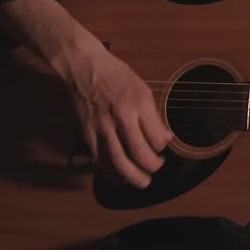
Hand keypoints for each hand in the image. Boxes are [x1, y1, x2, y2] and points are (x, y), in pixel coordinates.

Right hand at [58, 46, 174, 188]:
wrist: (83, 67)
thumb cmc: (116, 75)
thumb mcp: (142, 88)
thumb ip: (153, 115)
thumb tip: (165, 139)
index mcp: (138, 103)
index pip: (157, 138)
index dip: (162, 147)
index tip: (162, 148)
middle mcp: (121, 117)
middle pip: (139, 154)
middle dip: (152, 167)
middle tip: (156, 169)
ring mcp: (102, 127)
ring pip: (118, 162)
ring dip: (133, 177)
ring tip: (142, 182)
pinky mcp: (87, 133)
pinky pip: (100, 159)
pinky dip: (112, 172)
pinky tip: (120, 175)